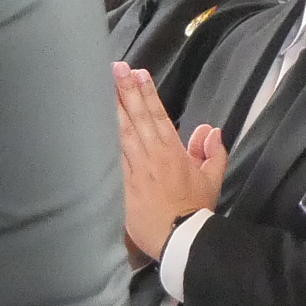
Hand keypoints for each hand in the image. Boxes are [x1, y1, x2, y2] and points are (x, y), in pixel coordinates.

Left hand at [113, 65, 224, 260]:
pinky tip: (92, 123)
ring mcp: (136, 169)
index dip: (148, 93)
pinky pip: (111, 157)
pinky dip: (103, 139)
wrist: (180, 238)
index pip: (159, 115)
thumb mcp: (211, 180)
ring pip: (122, 132)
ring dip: (112, 108)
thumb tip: (211, 130)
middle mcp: (153, 155)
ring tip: (102, 86)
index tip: (139, 73)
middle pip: (137, 117)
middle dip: (126, 91)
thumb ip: (212, 153)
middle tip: (116, 67)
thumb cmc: (195, 210)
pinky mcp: (122, 184)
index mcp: (174, 152)